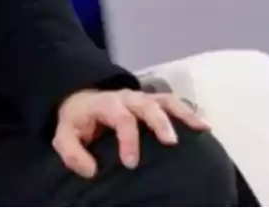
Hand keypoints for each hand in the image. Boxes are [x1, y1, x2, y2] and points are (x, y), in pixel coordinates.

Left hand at [53, 88, 208, 178]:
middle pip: (146, 104)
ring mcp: (142, 98)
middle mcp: (126, 98)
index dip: (128, 139)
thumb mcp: (64, 136)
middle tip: (171, 142)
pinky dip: (189, 112)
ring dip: (183, 113)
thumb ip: (72, 153)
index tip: (131, 163)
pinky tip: (204, 126)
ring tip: (201, 128)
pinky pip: (173, 103)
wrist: (82, 100)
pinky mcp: (153, 102)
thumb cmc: (77, 122)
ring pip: (165, 100)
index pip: (120, 117)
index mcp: (105, 104)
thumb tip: (91, 170)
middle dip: (159, 122)